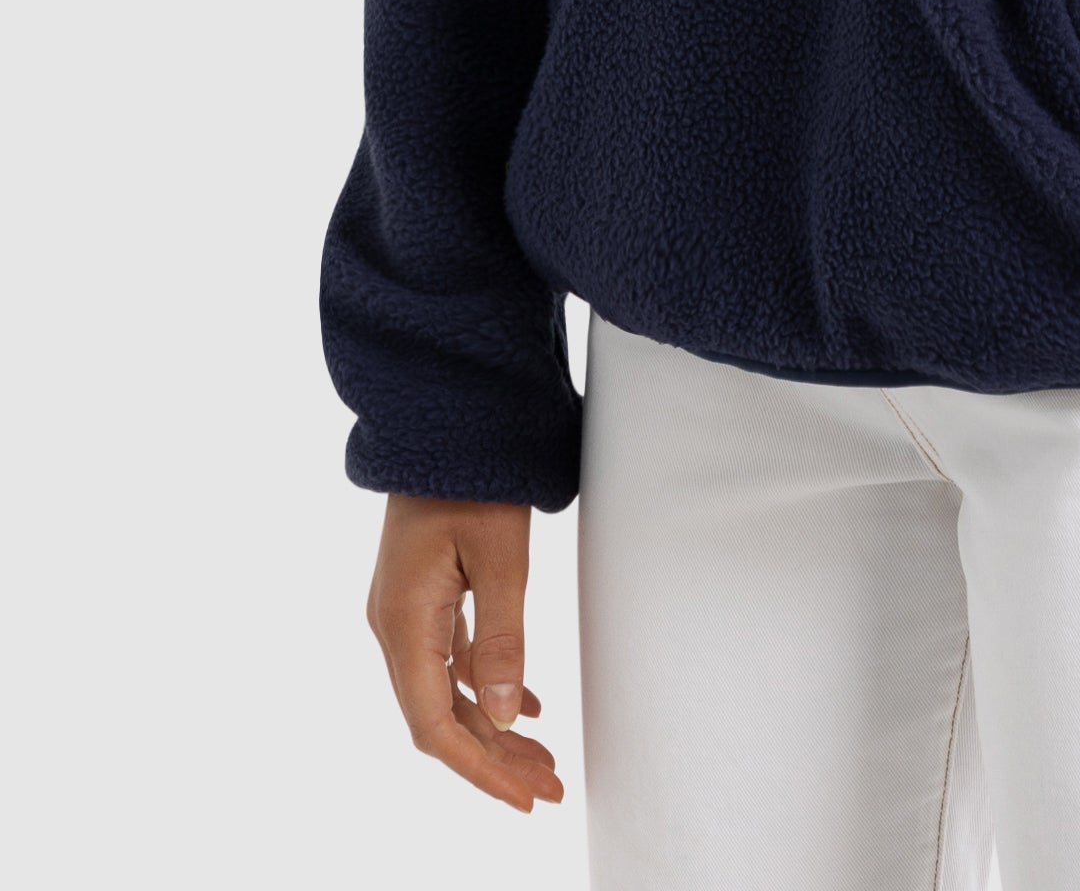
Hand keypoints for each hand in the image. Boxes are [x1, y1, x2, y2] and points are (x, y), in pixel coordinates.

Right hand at [366, 495, 563, 813]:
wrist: (444, 417)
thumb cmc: (473, 475)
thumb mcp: (500, 556)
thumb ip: (501, 639)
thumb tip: (500, 718)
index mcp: (404, 621)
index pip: (434, 724)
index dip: (479, 769)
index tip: (524, 798)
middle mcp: (394, 625)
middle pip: (440, 716)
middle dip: (494, 758)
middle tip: (549, 787)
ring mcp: (405, 611)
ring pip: (446, 692)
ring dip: (492, 727)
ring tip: (544, 758)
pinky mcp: (422, 595)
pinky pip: (449, 660)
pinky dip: (485, 688)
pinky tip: (524, 706)